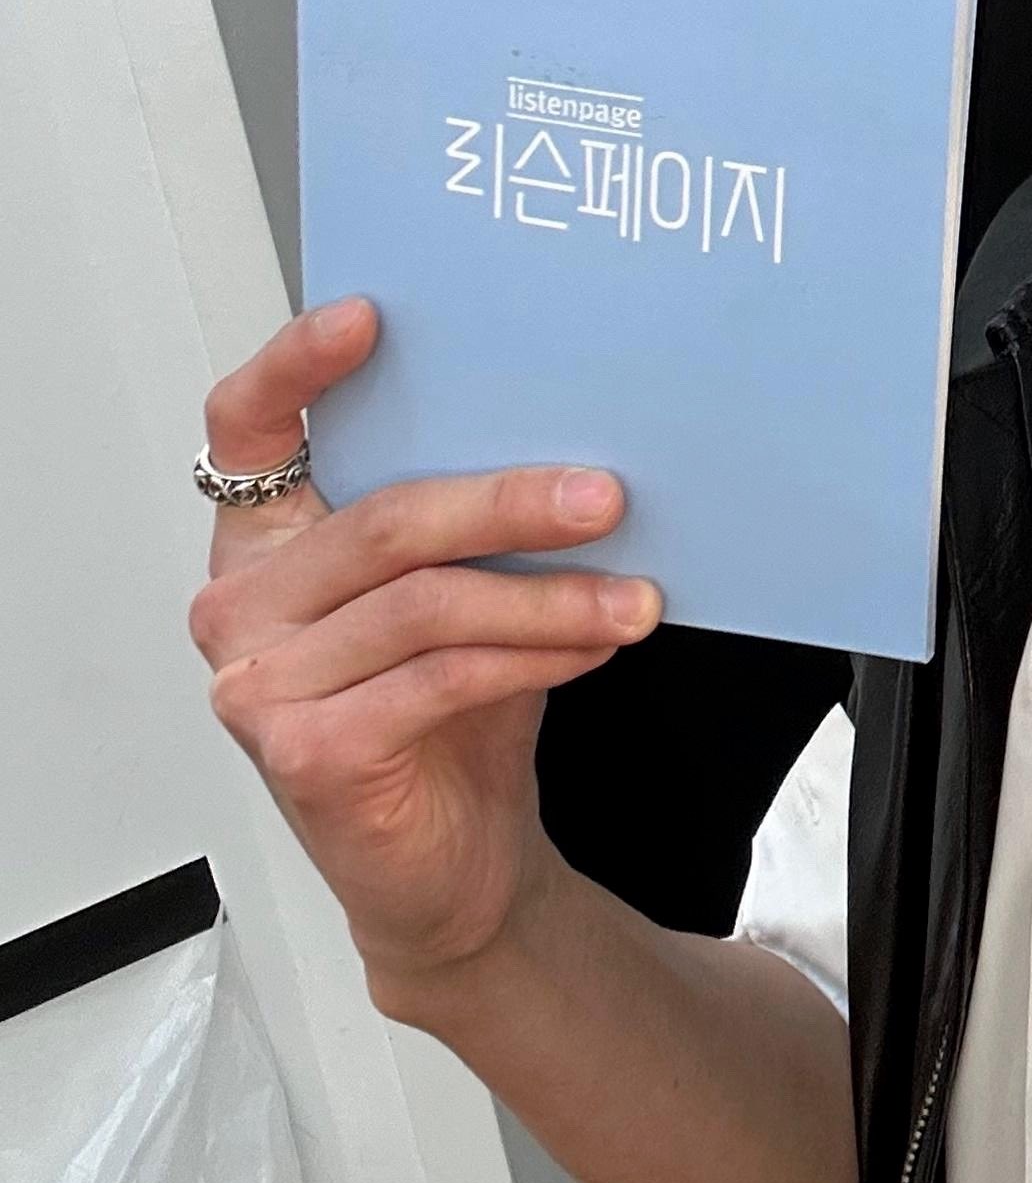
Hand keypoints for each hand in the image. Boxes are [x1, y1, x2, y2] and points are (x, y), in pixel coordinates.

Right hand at [190, 298, 661, 994]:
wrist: (450, 866)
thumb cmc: (448, 716)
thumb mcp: (462, 595)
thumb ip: (476, 525)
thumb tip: (585, 443)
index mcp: (267, 542)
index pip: (246, 428)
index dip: (295, 365)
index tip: (368, 316)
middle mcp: (243, 605)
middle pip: (386, 521)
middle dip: (511, 502)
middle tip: (607, 496)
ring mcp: (261, 683)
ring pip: (426, 603)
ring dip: (550, 594)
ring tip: (636, 596)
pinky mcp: (305, 751)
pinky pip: (439, 678)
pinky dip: (531, 654)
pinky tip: (592, 645)